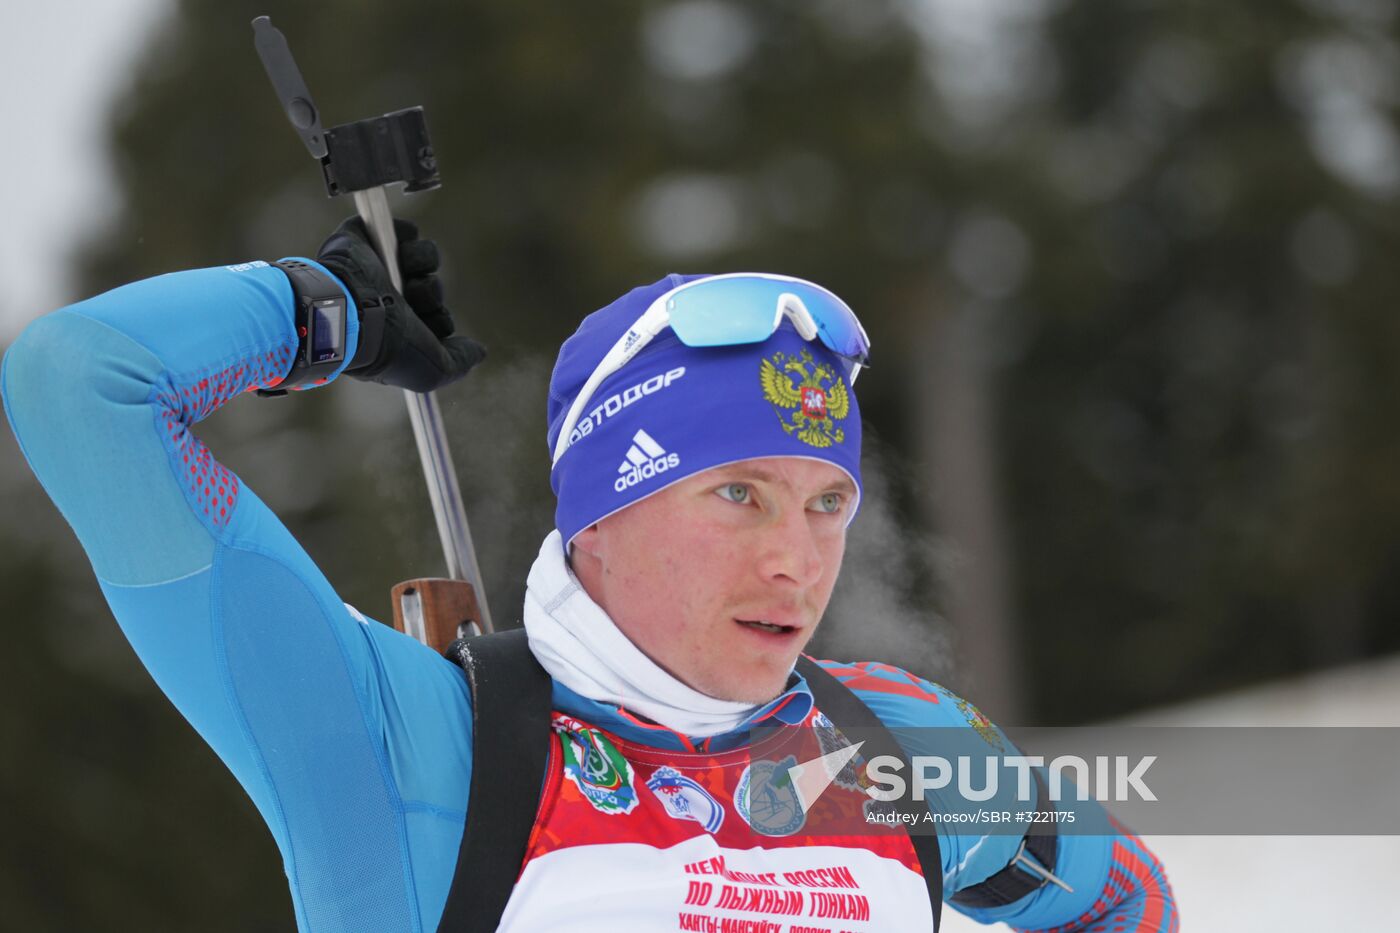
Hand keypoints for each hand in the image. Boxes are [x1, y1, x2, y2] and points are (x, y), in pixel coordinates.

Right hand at [316, 217, 485, 392]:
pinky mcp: (369, 240)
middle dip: (430, 295)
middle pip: (434, 289)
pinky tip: (393, 257)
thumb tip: (480, 352)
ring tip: (400, 279)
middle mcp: (388, 299)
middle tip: (409, 303)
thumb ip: (459, 363)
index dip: (439, 321)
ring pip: (426, 259)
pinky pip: (408, 232)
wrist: (350, 310)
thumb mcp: (432, 371)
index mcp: (397, 330)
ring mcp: (378, 269)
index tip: (424, 327)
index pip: (438, 318)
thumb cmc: (387, 345)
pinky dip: (409, 243)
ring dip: (421, 267)